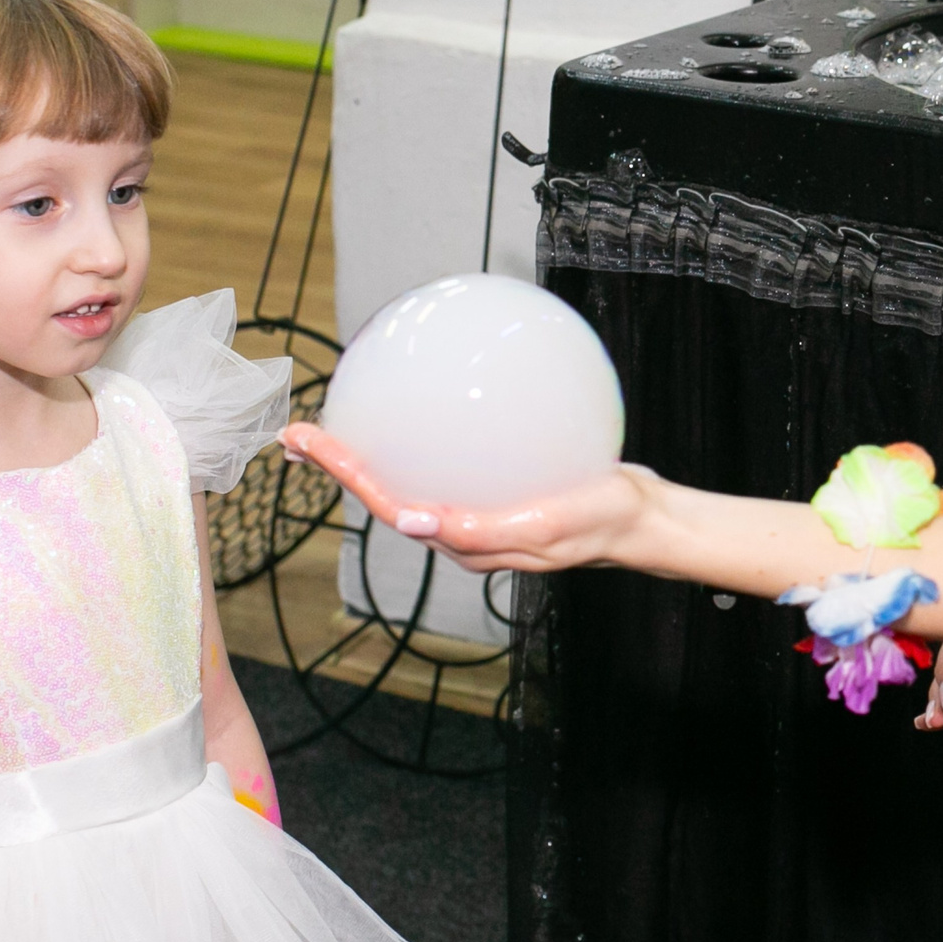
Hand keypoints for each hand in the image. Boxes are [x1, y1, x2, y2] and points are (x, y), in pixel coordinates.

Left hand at [280, 422, 653, 574]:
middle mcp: (459, 527)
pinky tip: (430, 402)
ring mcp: (477, 507)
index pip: (387, 504)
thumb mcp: (543, 527)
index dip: (341, 472)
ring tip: (342, 415)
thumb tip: (412, 521)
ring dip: (372, 452)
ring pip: (411, 477)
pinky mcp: (497, 488)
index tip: (304, 439)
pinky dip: (423, 435)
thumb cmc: (599, 523)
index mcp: (461, 540)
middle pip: (386, 490)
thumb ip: (478, 530)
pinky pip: (450, 460)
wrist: (643, 517)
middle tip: (299, 429)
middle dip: (340, 462)